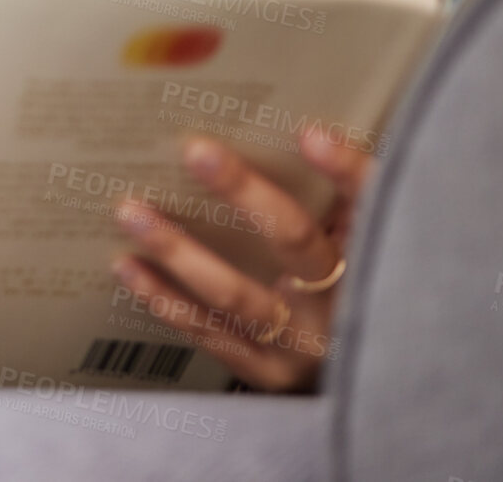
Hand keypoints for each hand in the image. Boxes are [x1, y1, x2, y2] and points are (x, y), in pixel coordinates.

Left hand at [109, 126, 373, 391]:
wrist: (361, 363)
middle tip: (196, 151)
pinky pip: (211, 333)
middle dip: (243, 192)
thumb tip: (296, 129)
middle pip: (295, 240)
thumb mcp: (363, 230)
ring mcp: (304, 346)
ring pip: (238, 294)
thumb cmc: (353, 276)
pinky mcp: (267, 372)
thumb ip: (341, 187)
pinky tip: (128, 266)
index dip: (345, 169)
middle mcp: (344, 304)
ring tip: (133, 212)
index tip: (308, 133)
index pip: (370, 200)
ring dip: (179, 250)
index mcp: (374, 254)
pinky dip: (164, 298)